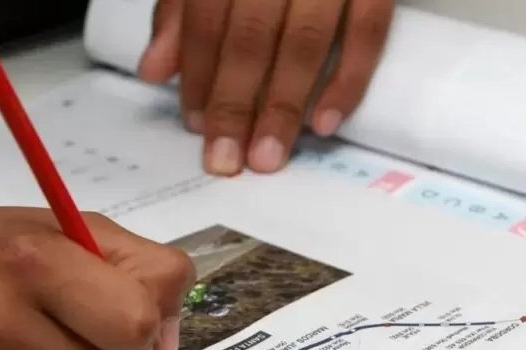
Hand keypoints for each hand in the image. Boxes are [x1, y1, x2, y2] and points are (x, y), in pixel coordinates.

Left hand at [139, 0, 394, 174]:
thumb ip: (183, 6)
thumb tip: (156, 69)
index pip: (207, 16)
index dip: (198, 72)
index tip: (195, 124)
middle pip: (252, 35)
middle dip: (236, 103)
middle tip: (227, 159)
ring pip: (306, 41)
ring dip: (284, 105)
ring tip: (269, 156)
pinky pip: (370, 31)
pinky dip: (349, 80)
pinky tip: (324, 123)